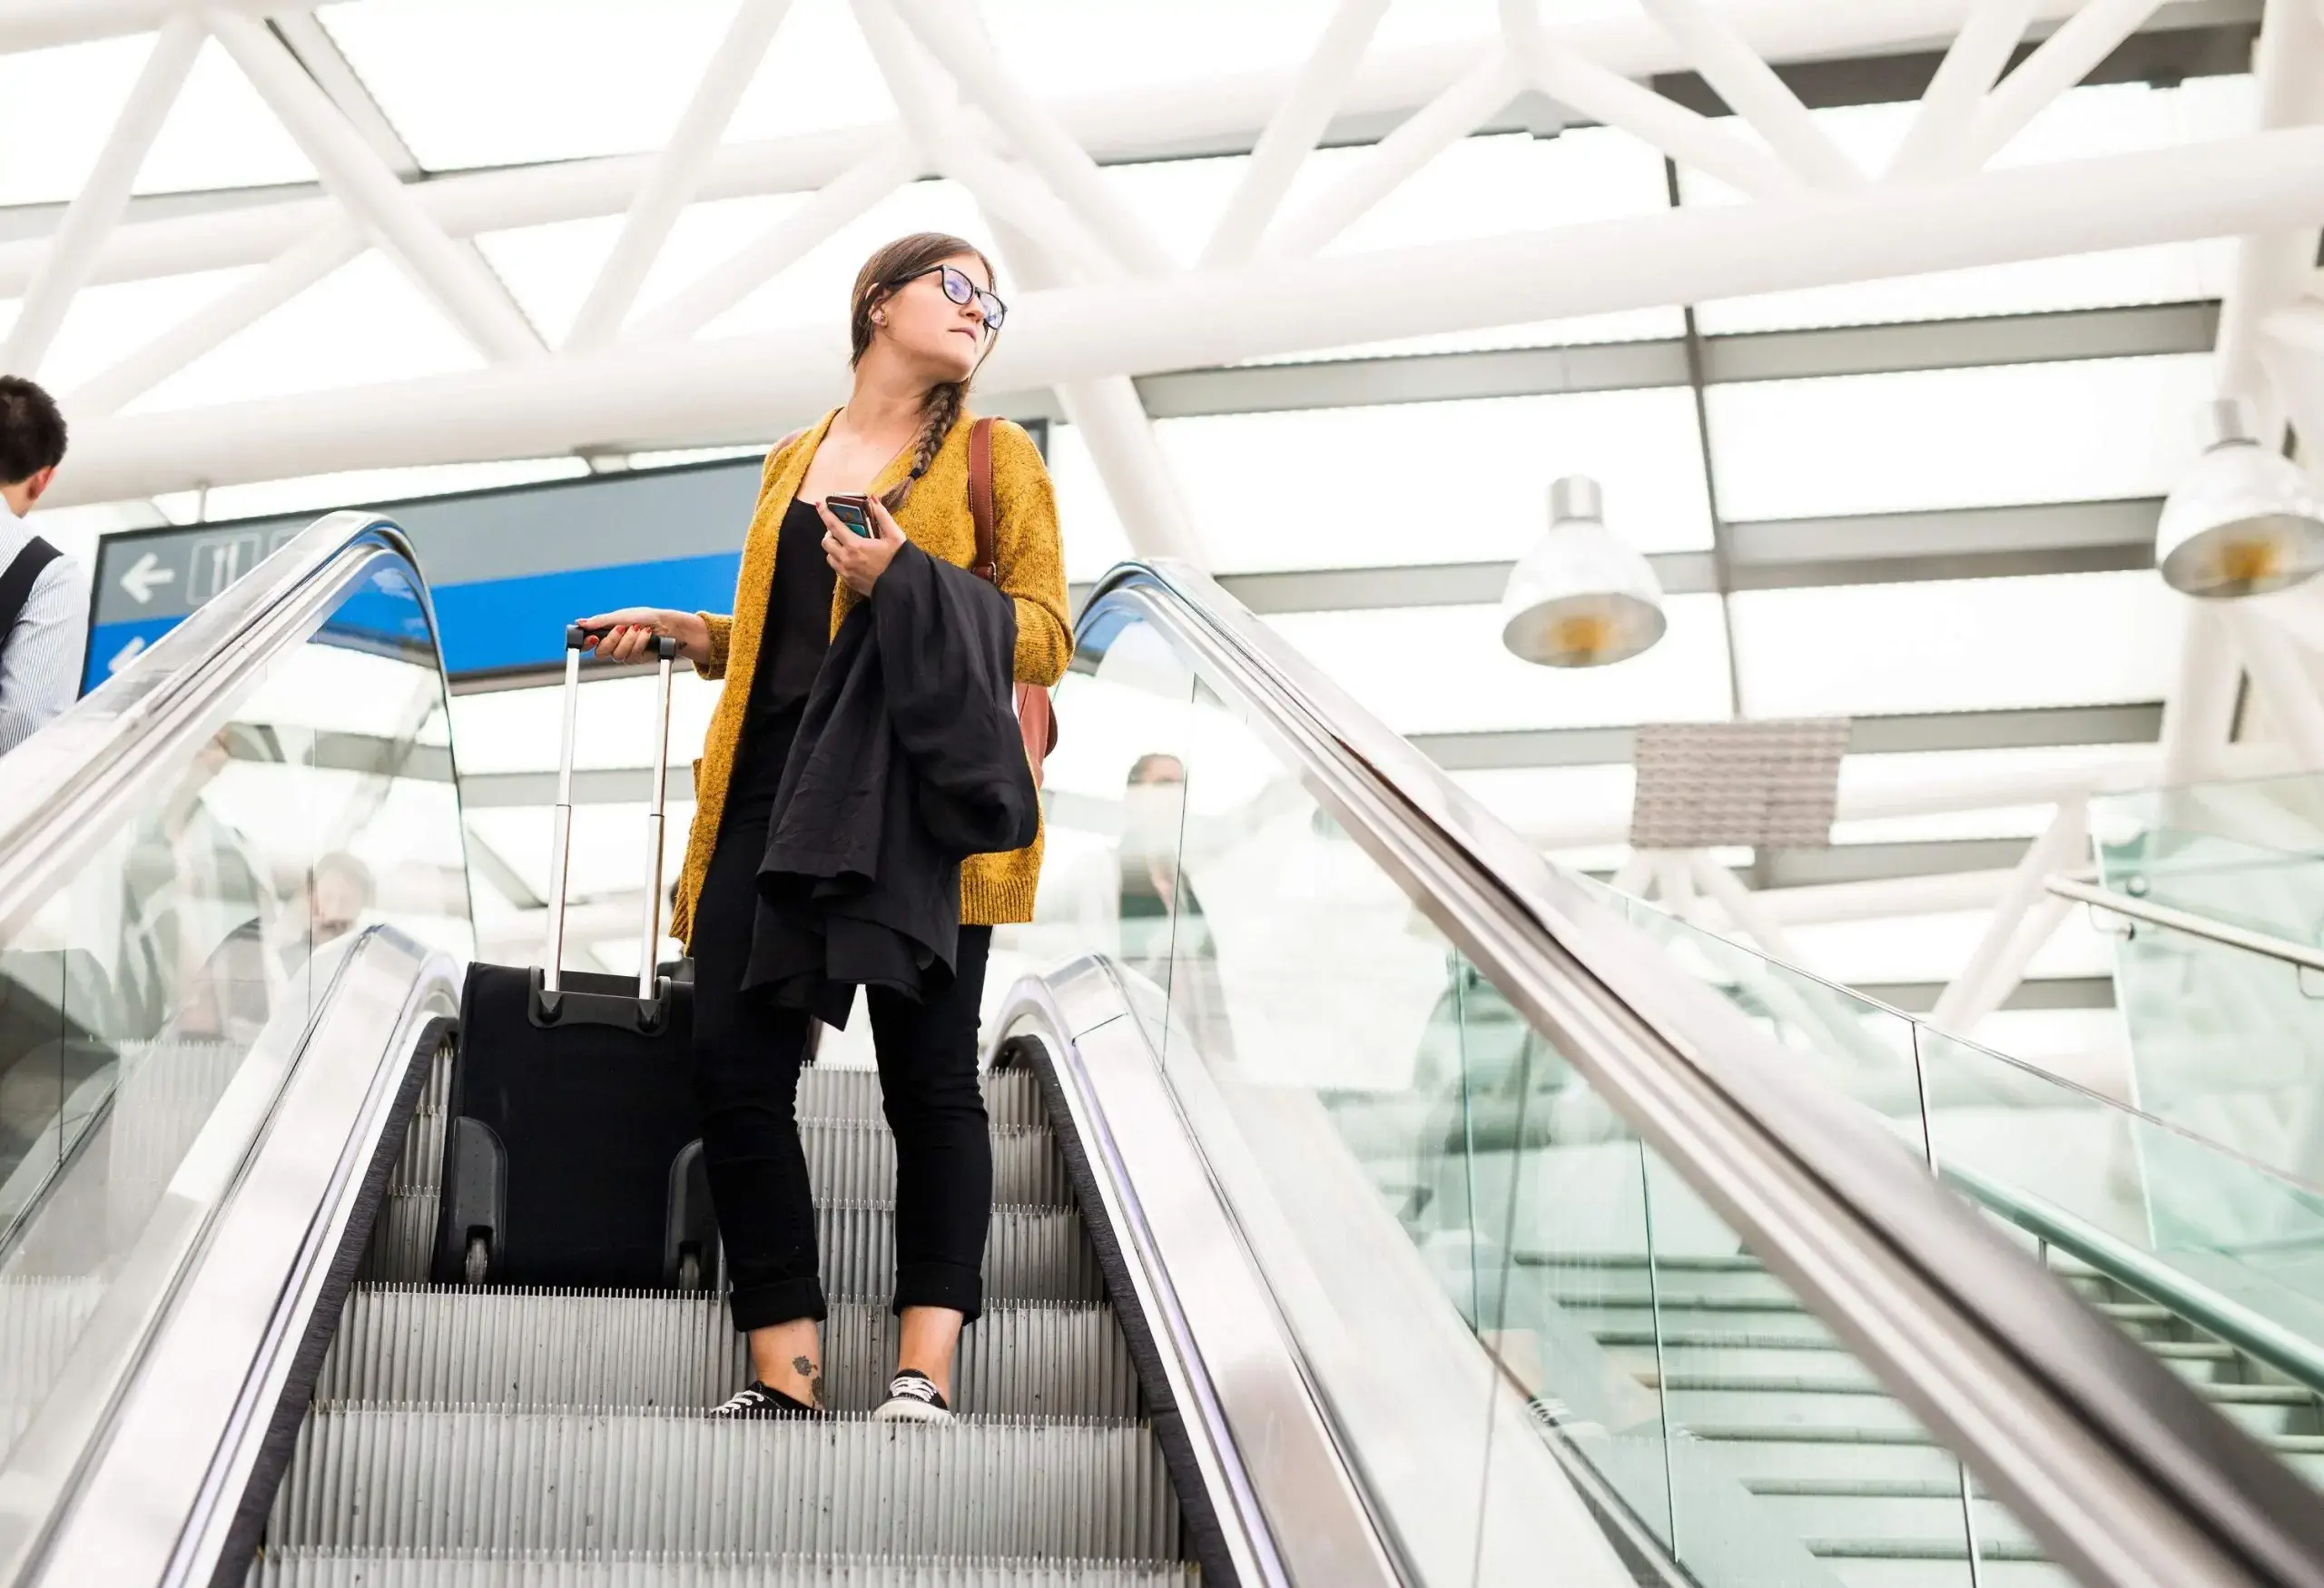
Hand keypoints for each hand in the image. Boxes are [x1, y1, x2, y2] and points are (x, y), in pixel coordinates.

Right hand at [575, 607, 710, 666]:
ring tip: (638, 628)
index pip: (587, 643)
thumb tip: (579, 622)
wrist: (666, 624)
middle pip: (600, 653)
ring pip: (617, 655)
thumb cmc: (644, 617)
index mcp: (605, 633)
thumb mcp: (621, 616)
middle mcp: (612, 645)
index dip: (585, 644)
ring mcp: (623, 654)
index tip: (592, 638)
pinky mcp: (636, 659)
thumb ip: (600, 621)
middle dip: (612, 639)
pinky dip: (640, 643)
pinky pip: (632, 656)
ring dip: (630, 639)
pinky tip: (647, 635)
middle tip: (622, 627)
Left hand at [820, 494, 906, 596]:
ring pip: (829, 557)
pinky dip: (840, 561)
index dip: (824, 513)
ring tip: (846, 546)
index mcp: (855, 545)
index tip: (819, 504)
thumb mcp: (895, 536)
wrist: (902, 589)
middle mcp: (846, 559)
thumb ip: (882, 516)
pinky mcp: (848, 582)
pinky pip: (836, 569)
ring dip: (834, 549)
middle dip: (830, 534)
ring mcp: (846, 572)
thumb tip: (872, 499)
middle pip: (826, 542)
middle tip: (841, 531)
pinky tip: (853, 559)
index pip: (833, 525)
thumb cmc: (899, 561)